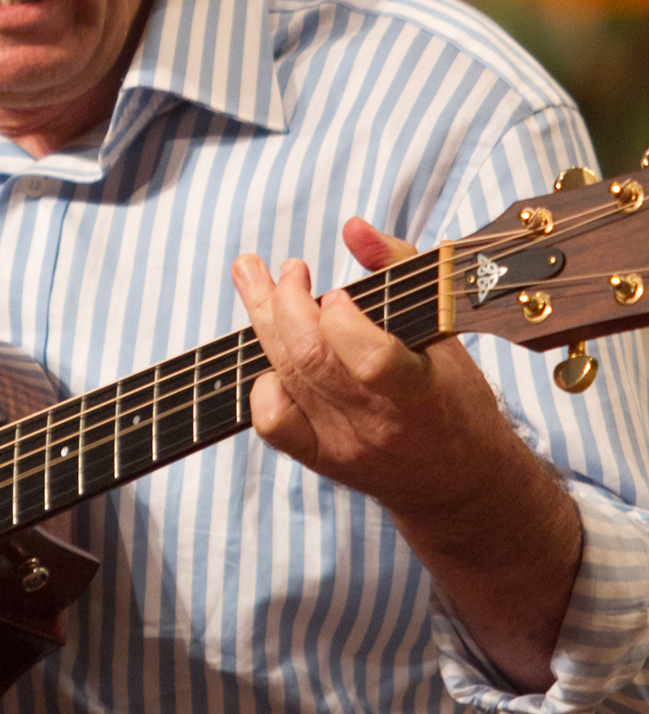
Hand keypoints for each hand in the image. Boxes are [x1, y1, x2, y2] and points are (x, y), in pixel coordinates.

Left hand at [230, 216, 581, 689]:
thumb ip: (400, 268)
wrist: (457, 486)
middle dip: (286, 302)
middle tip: (288, 268)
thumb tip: (353, 227)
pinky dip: (262, 380)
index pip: (372, 359)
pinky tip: (270, 351)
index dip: (344, 320)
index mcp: (420, 395)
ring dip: (263, 321)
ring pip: (287, 379)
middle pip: (312, 361)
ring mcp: (343, 446)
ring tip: (254, 279)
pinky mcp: (319, 460)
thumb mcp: (447, 329)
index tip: (341, 290)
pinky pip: (272, 421)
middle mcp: (377, 426)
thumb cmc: (454, 397)